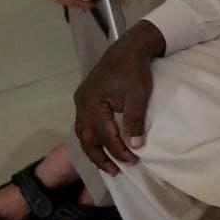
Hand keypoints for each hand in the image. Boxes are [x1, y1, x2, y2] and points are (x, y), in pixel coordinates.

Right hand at [74, 22, 165, 175]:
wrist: (129, 47)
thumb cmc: (135, 70)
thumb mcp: (138, 96)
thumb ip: (135, 121)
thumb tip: (135, 146)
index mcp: (92, 104)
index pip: (105, 136)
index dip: (119, 151)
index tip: (134, 161)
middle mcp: (81, 105)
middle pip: (87, 139)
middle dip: (100, 157)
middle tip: (115, 171)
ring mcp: (82, 101)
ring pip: (84, 133)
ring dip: (95, 149)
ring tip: (108, 163)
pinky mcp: (86, 98)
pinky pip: (86, 124)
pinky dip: (94, 136)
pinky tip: (103, 143)